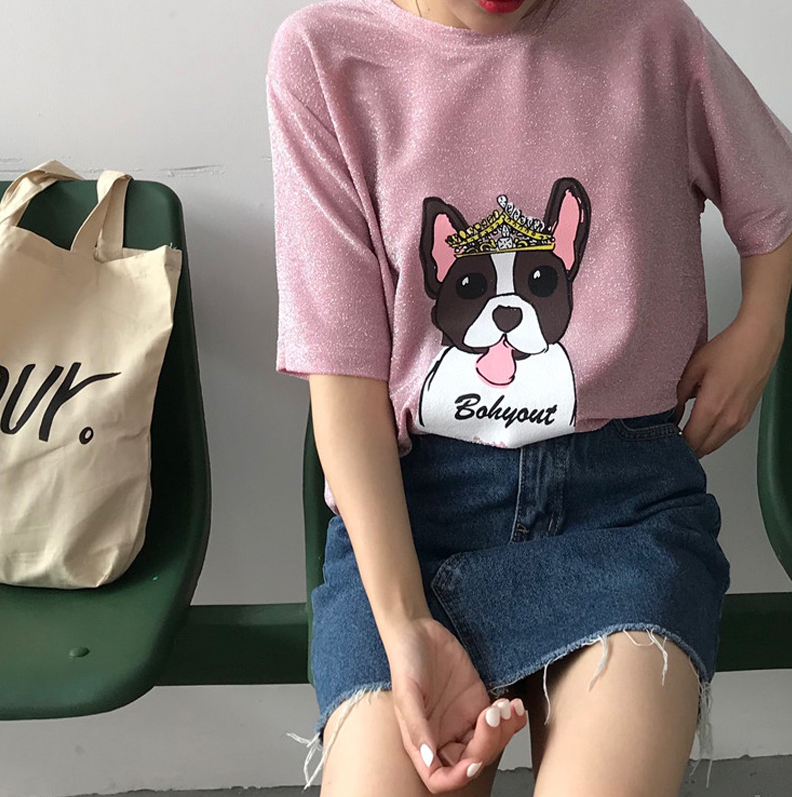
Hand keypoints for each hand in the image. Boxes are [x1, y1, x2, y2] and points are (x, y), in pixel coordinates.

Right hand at [382, 616, 526, 793]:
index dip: (458, 777)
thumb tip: (428, 757)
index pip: (441, 777)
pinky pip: (498, 722)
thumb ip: (416, 726)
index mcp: (422, 740)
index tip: (473, 760)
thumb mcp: (406, 692)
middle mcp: (444, 735)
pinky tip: (512, 705)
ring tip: (504, 705)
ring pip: (490, 744)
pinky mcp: (477, 702)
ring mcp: (462, 720)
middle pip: (472, 761)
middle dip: (488, 744)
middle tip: (491, 714)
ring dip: (504, 731)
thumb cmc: (405, 660)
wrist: (419, 630)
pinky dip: (511, 718)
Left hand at [675, 314, 784, 456]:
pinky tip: (703, 425)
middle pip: (703, 448)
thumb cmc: (728, 350)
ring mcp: (740, 419)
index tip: (664, 438)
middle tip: (672, 438)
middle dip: (686, 447)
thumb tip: (671, 414)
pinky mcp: (747, 416)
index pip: (690, 440)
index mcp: (711, 408)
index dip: (675, 443)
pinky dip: (713, 436)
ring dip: (700, 443)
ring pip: (715, 445)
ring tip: (684, 432)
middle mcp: (728, 419)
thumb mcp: (693, 369)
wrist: (759, 341)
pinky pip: (726, 436)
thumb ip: (679, 395)